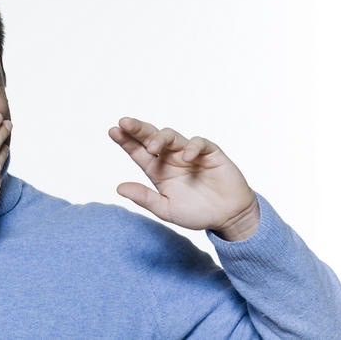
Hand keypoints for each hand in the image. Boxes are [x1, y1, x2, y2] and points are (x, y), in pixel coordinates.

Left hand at [108, 117, 258, 240]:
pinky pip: (199, 143)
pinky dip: (192, 147)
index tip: (112, 131)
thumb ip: (144, 198)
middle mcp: (170, 158)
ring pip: (172, 136)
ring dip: (160, 138)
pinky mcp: (210, 153)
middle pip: (151, 137)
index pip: (137, 151)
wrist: (228, 218)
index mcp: (157, 170)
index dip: (125, 140)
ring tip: (152, 147)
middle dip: (137, 129)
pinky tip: (186, 157)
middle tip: (124, 122)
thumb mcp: (166, 209)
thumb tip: (119, 188)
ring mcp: (189, 153)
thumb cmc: (196, 213)